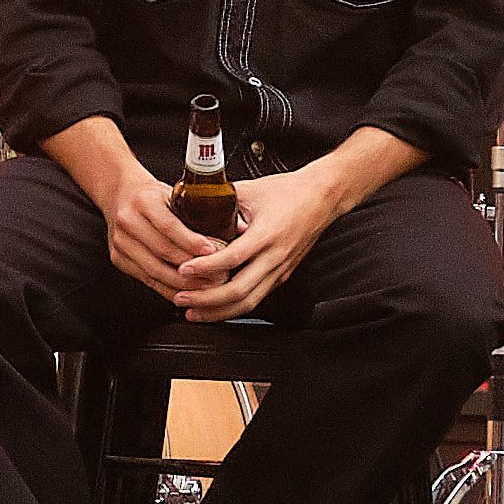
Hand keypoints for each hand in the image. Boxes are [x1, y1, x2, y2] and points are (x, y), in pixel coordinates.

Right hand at [85, 159, 213, 299]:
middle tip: (218, 275)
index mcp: (144, 201)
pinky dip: (169, 288)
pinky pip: (147, 280)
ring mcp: (120, 242)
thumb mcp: (174, 193)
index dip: (192, 242)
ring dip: (183, 283)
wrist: (119, 193)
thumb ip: (200, 210)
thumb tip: (239, 228)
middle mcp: (128, 221)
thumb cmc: (151, 194)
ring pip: (154, 271)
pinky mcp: (119, 259)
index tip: (213, 252)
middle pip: (162, 252)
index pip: (169, 225)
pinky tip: (187, 291)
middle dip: (193, 268)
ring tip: (207, 287)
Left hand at [169, 161, 348, 321]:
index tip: (184, 269)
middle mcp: (275, 257)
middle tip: (182, 298)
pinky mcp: (282, 275)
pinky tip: (216, 308)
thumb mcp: (250, 190)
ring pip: (249, 302)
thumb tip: (193, 206)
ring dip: (218, 311)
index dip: (206, 267)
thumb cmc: (289, 192)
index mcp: (267, 234)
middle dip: (207, 300)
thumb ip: (222, 202)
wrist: (322, 197)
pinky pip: (256, 298)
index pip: (233, 258)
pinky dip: (234, 307)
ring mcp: (280, 270)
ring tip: (194, 312)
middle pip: (240, 291)